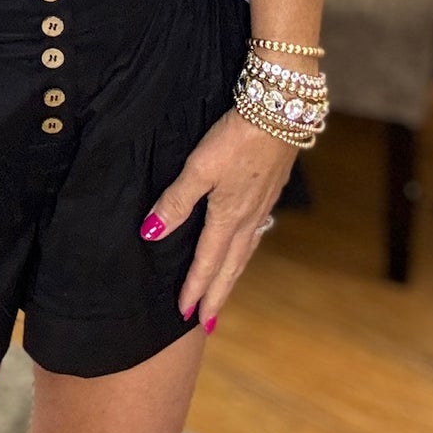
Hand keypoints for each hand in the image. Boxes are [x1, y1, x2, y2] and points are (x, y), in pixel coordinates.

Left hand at [140, 108, 294, 332]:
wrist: (281, 110)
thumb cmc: (237, 137)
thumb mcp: (199, 167)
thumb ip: (176, 201)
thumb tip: (151, 234)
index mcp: (229, 216)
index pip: (208, 262)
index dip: (195, 289)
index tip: (185, 315)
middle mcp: (249, 217)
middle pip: (231, 265)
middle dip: (217, 294)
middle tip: (207, 323)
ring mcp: (264, 204)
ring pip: (246, 250)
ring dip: (232, 274)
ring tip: (223, 291)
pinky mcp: (271, 189)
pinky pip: (256, 232)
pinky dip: (246, 249)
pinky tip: (245, 244)